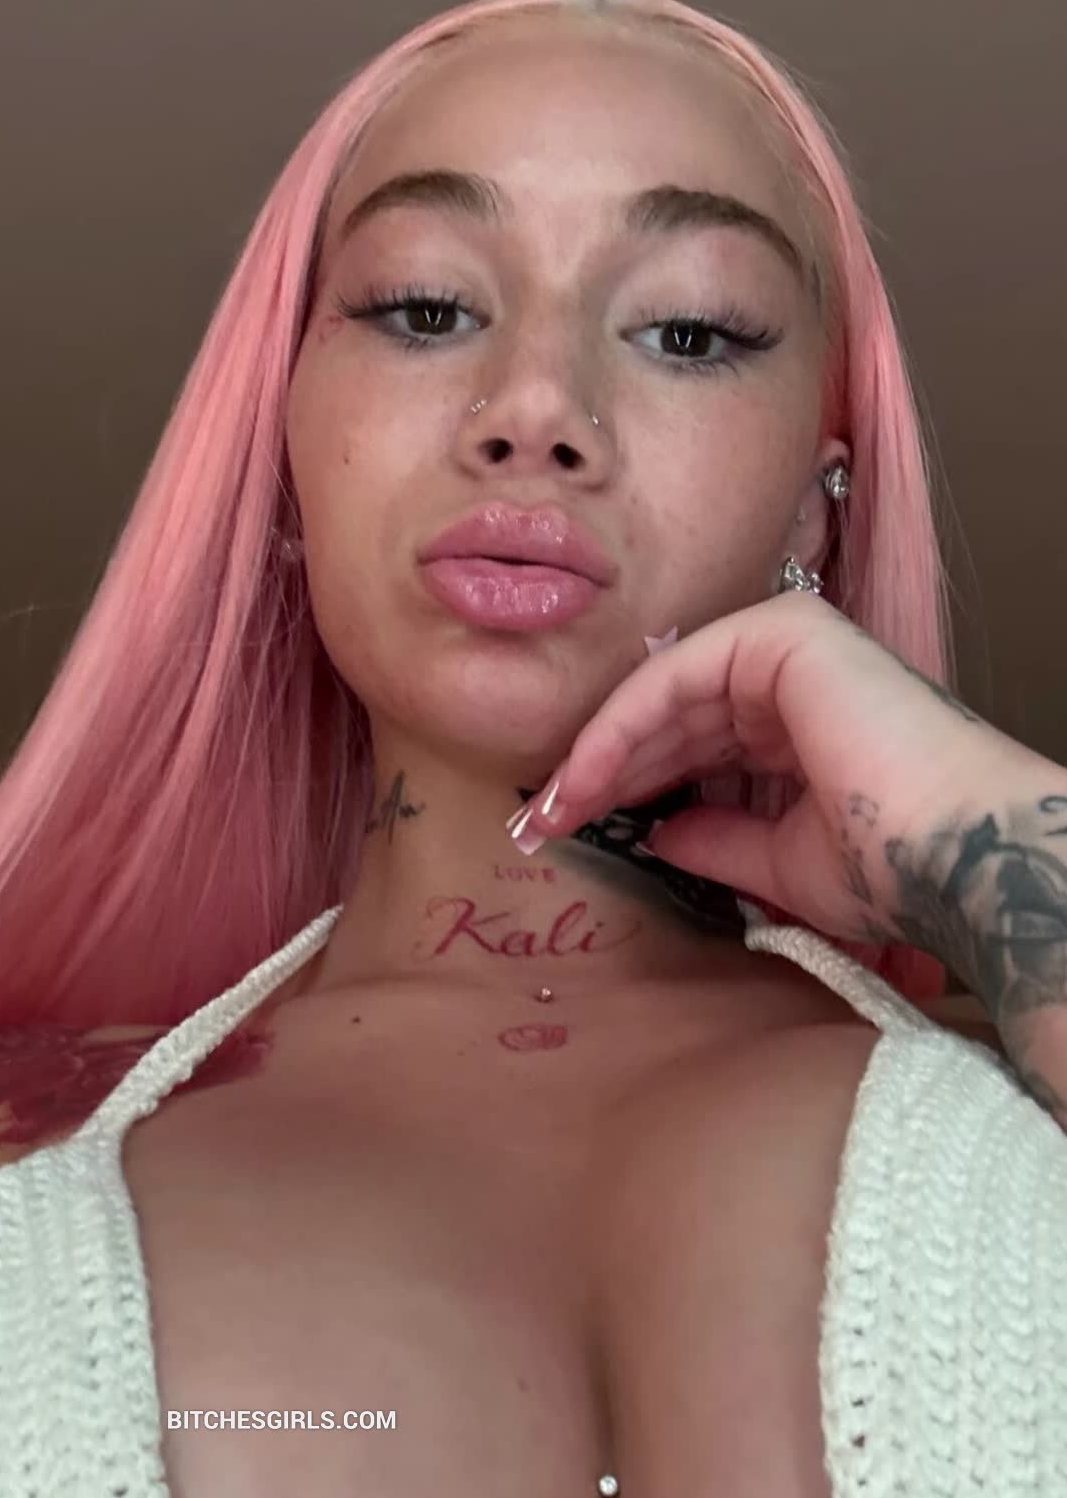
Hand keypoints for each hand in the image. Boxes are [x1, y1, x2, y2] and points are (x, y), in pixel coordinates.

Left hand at [517, 591, 1063, 962]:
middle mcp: (791, 669)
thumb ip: (715, 838)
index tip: (567, 828)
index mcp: (798, 717)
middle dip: (600, 768)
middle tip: (540, 821)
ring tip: (550, 809)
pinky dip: (623, 725)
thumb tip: (656, 833)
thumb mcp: (778, 860)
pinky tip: (584, 776)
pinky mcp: (781, 632)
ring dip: (599, 751)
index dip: (625, 782)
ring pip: (664, 692)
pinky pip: (676, 675)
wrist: (957, 856)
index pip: (691, 739)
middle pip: (669, 713)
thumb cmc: (890, 865)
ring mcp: (787, 641)